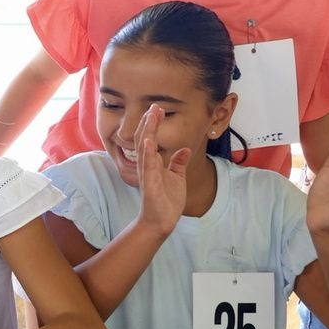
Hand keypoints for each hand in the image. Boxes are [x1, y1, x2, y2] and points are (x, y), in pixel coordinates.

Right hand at [133, 105, 189, 235]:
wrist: (161, 222)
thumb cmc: (166, 201)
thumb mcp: (177, 178)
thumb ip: (178, 163)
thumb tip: (184, 149)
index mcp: (152, 163)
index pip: (150, 139)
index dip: (153, 124)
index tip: (158, 109)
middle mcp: (146, 165)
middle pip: (144, 138)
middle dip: (149, 122)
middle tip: (155, 106)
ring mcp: (147, 174)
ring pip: (144, 148)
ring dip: (148, 131)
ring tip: (152, 116)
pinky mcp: (149, 184)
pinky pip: (147, 166)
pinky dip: (147, 152)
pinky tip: (148, 140)